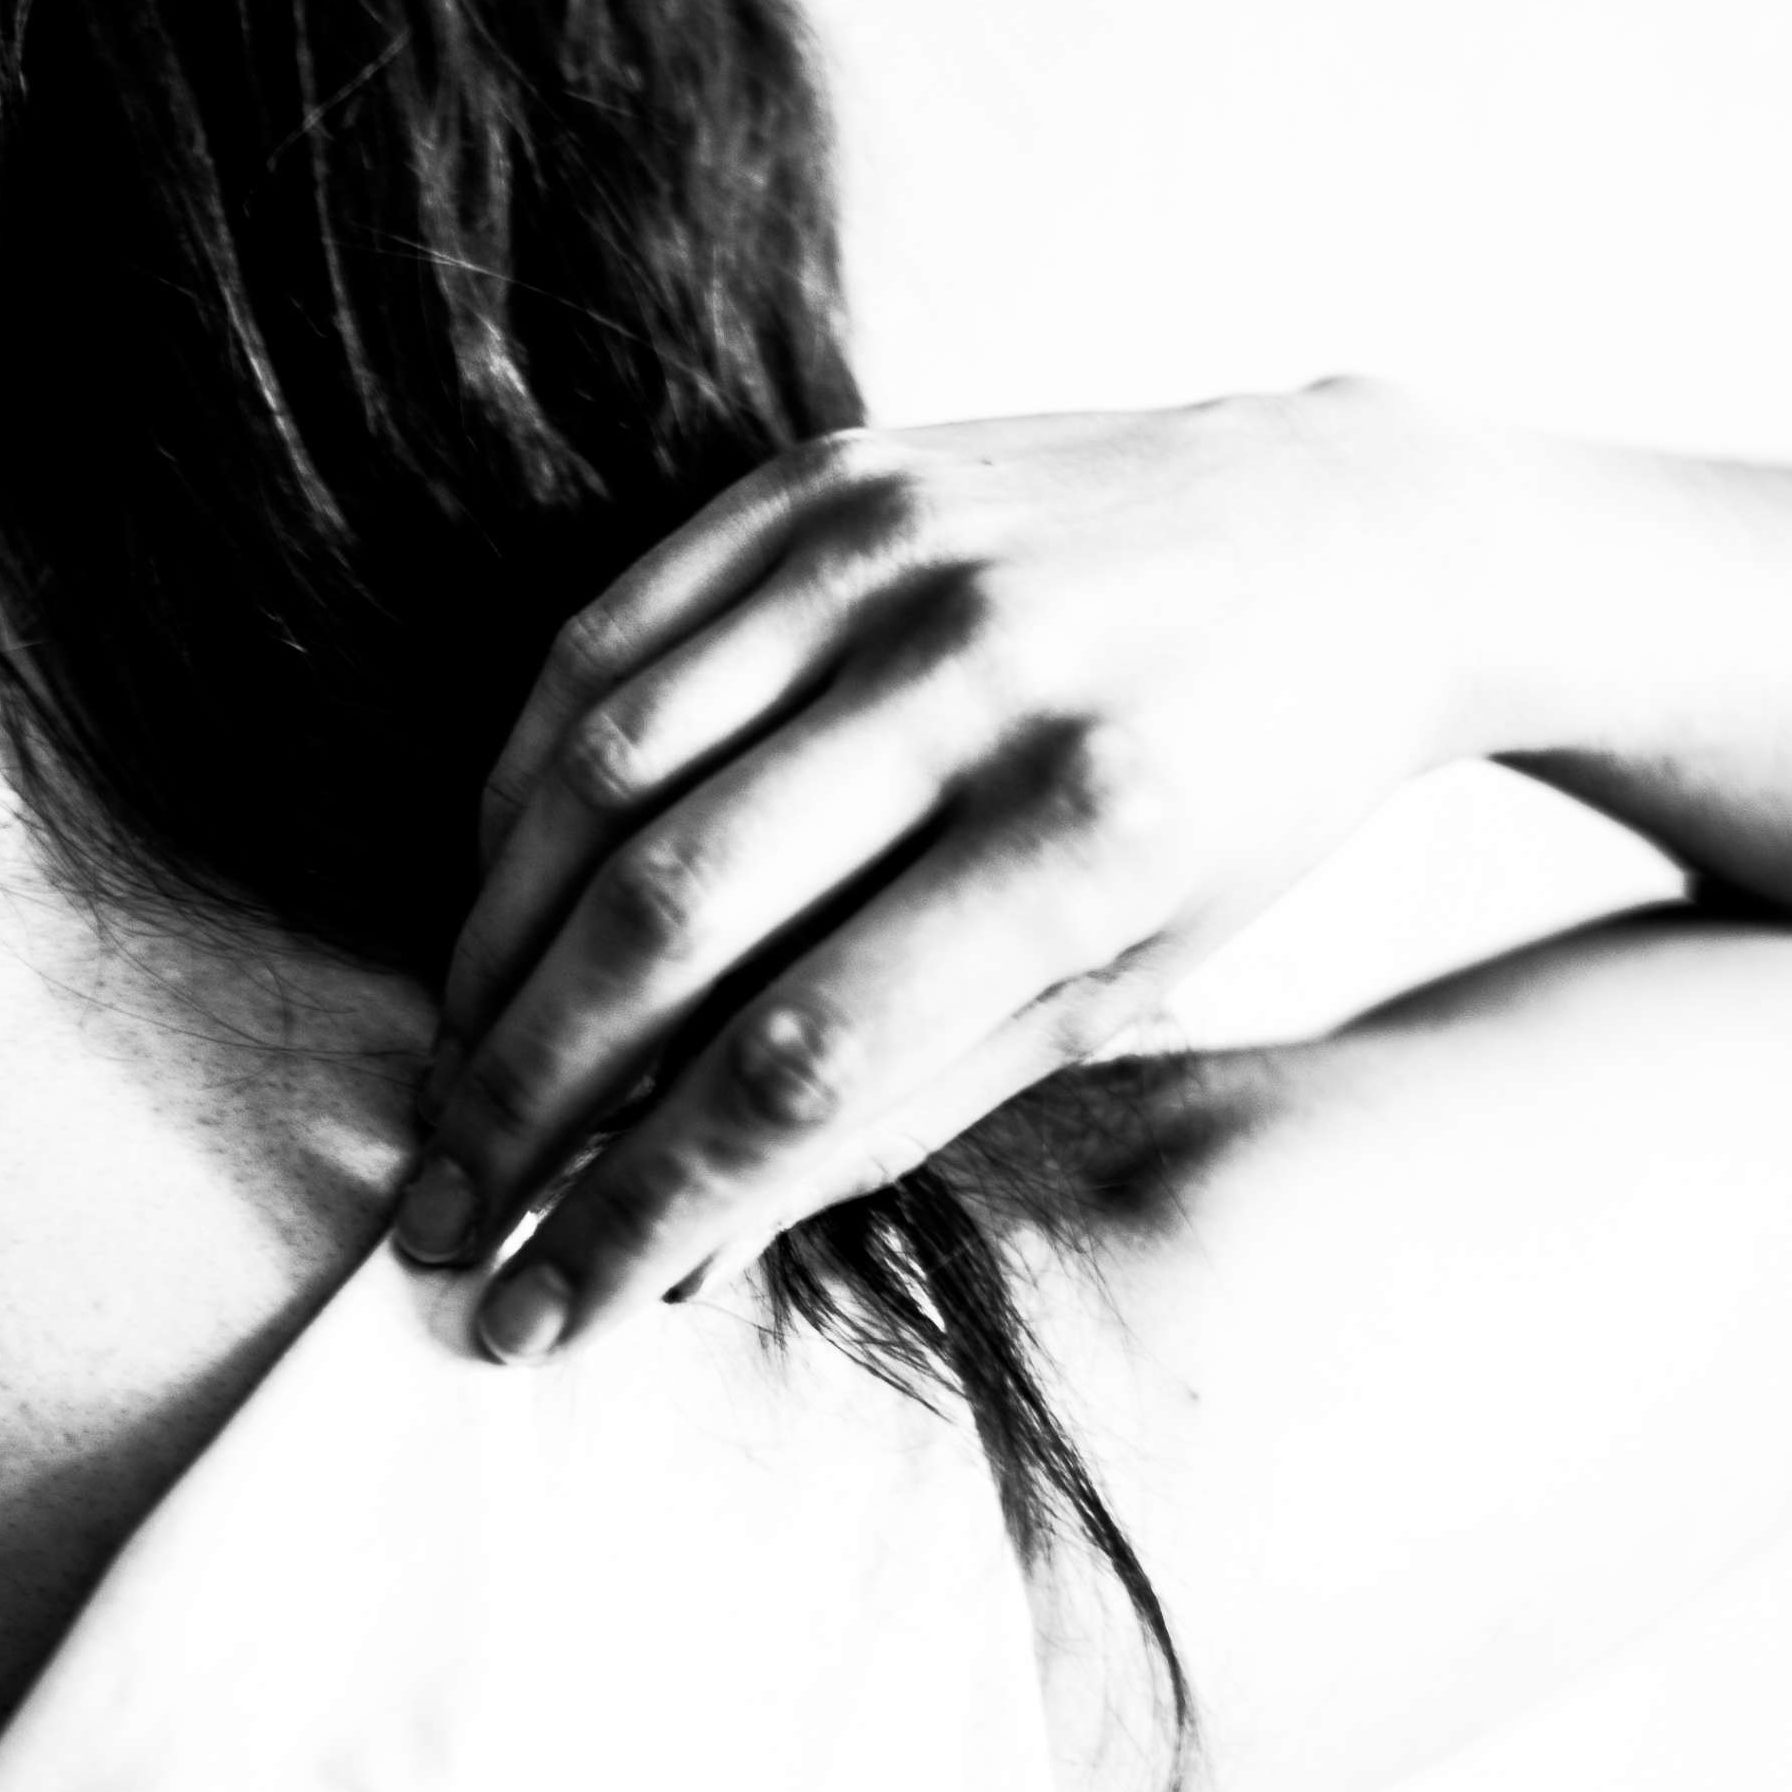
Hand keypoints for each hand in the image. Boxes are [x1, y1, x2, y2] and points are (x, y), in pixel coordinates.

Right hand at [390, 384, 1506, 1359]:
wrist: (1350, 540)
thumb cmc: (1240, 805)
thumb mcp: (1124, 985)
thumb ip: (898, 1112)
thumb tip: (671, 1254)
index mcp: (1089, 832)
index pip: (796, 1059)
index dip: (637, 1202)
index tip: (534, 1317)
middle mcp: (979, 672)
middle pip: (668, 918)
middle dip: (524, 1098)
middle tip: (440, 1220)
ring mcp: (886, 552)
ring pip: (597, 774)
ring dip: (491, 958)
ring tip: (457, 1085)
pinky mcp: (819, 474)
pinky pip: (604, 644)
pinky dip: (520, 794)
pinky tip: (498, 906)